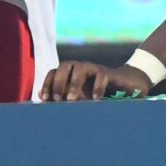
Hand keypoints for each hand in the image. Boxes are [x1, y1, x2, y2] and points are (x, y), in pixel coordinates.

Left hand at [38, 60, 153, 101]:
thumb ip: (62, 97)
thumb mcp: (79, 97)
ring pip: (81, 68)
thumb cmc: (98, 92)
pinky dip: (97, 87)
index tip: (44, 98)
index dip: (47, 84)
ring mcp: (95, 69)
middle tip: (58, 99)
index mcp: (70, 72)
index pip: (54, 72)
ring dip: (74, 83)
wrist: (125, 85)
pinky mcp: (110, 73)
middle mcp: (81, 67)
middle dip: (59, 82)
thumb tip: (39, 98)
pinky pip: (101, 76)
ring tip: (72, 99)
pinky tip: (95, 99)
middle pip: (65, 66)